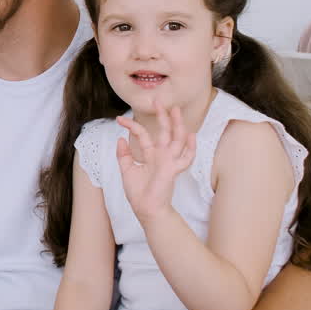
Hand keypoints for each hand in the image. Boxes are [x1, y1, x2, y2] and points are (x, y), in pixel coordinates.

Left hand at [116, 104, 196, 223]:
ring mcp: (168, 162)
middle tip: (158, 100)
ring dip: (177, 125)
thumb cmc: (138, 192)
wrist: (145, 209)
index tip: (119, 119)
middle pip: (164, 132)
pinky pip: (185, 158)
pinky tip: (191, 136)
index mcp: (151, 155)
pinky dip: (190, 148)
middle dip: (162, 116)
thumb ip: (124, 155)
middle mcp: (161, 156)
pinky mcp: (172, 170)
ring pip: (176, 140)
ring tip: (175, 110)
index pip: (143, 135)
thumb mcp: (127, 170)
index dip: (132, 126)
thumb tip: (120, 139)